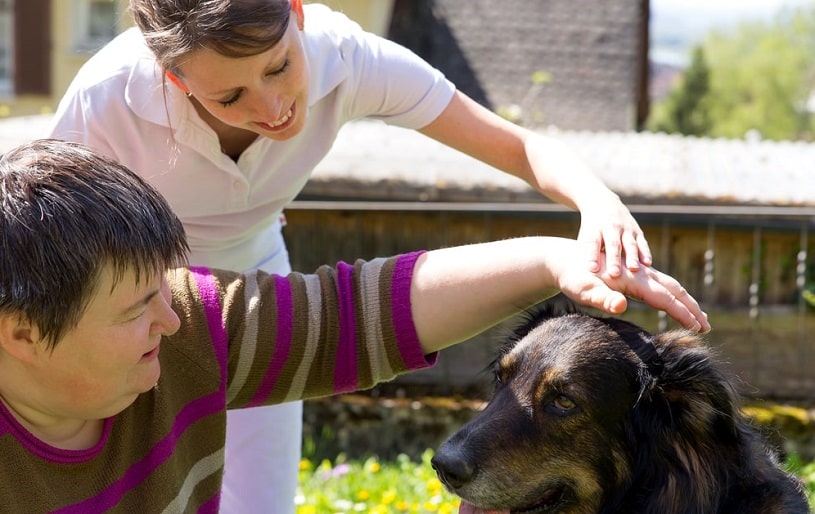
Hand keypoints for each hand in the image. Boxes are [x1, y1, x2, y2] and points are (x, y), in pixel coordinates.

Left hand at [552, 240, 708, 332]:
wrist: (563, 259)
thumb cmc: (573, 277)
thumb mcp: (583, 290)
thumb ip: (601, 298)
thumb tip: (621, 306)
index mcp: (633, 278)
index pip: (664, 297)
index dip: (682, 312)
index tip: (698, 328)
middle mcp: (640, 273)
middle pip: (674, 289)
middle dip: (692, 308)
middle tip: (707, 326)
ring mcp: (638, 272)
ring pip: (669, 285)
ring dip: (686, 301)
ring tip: (699, 318)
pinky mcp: (633, 275)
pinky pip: (660, 285)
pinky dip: (674, 295)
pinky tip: (674, 304)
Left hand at [577, 196, 652, 277]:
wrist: (603, 203)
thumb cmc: (591, 229)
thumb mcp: (585, 237)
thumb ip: (586, 254)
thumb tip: (587, 276)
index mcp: (594, 230)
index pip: (592, 244)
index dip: (592, 257)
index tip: (592, 270)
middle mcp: (610, 227)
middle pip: (612, 244)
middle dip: (614, 259)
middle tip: (614, 274)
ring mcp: (625, 228)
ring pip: (629, 243)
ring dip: (632, 257)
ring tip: (633, 270)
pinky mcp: (637, 230)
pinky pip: (642, 242)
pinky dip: (645, 253)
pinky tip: (648, 264)